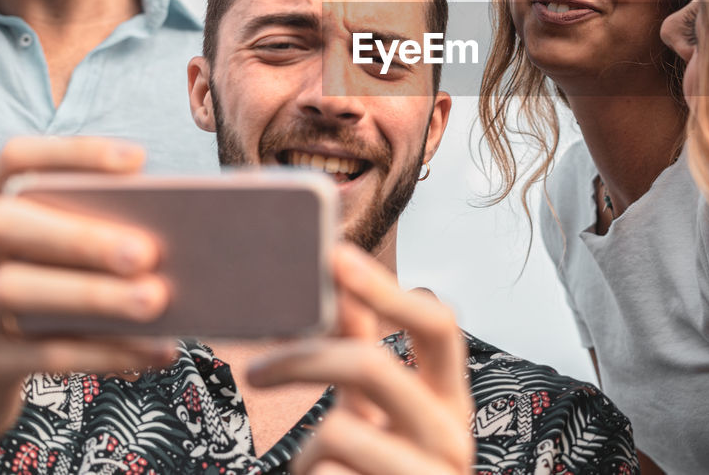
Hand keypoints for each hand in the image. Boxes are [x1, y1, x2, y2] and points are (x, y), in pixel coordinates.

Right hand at [0, 137, 173, 471]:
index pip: (15, 161)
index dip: (72, 154)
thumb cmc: (27, 311)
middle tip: (147, 252)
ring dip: (92, 294)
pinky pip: (41, 355)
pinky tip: (155, 352)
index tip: (137, 161)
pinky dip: (105, 352)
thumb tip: (173, 235)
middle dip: (78, 234)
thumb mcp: (45, 267)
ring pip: (12, 291)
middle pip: (3, 224)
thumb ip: (88, 240)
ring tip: (156, 300)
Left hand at [247, 244, 475, 474]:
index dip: (385, 288)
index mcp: (450, 399)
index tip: (333, 255)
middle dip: (306, 358)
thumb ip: (360, 352)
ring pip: (334, 434)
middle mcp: (453, 436)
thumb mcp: (374, 416)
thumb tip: (335, 284)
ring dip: (306, 456)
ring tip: (319, 474)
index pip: (437, 323)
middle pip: (371, 366)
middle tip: (255, 369)